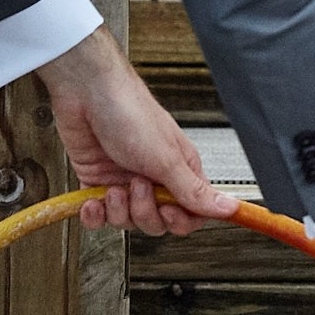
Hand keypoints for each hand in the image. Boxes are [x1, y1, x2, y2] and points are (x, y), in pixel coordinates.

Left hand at [33, 26, 238, 235]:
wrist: (85, 91)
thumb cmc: (129, 111)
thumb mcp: (167, 159)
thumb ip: (195, 192)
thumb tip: (229, 208)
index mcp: (179, 171)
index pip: (191, 213)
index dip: (182, 221)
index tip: (170, 214)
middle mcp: (153, 178)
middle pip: (158, 222)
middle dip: (144, 212)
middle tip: (137, 186)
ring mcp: (124, 181)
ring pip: (127, 221)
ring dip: (118, 210)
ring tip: (114, 187)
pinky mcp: (97, 182)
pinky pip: (98, 215)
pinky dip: (94, 214)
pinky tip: (92, 202)